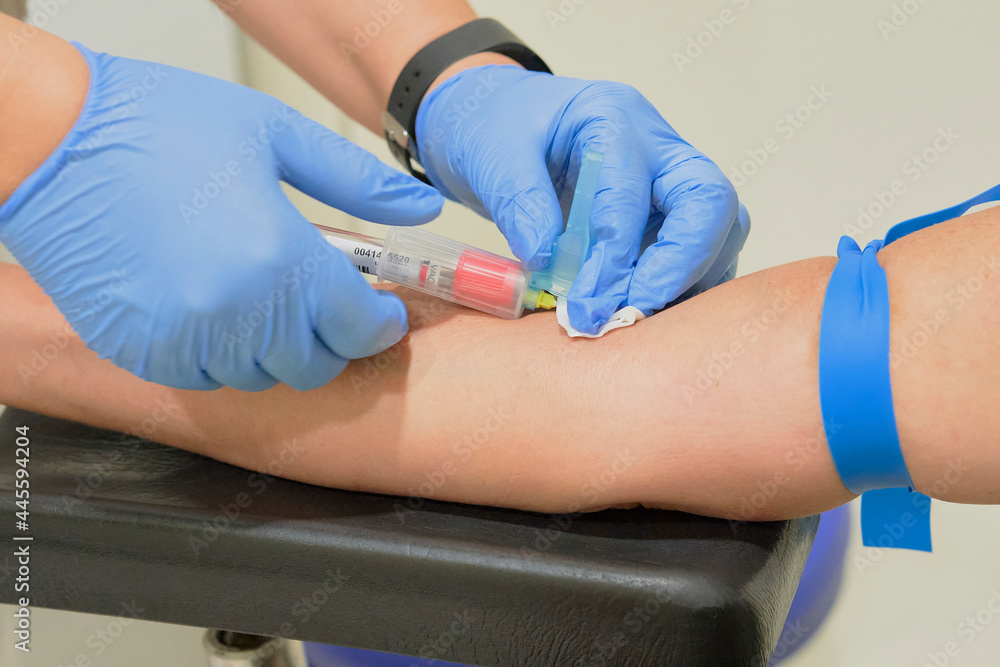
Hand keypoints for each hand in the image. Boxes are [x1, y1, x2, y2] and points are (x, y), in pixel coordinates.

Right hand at [0, 43, 442, 390]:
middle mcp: (238, 313)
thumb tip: (421, 210)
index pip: (361, 328)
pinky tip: (215, 306)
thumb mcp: (275, 136)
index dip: (381, 322)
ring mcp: (185, 340)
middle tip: (323, 299)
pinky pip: (205, 377)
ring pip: (262, 377)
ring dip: (278, 347)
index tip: (380, 308)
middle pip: (316, 364)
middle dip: (332, 337)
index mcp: (282, 259)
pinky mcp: (141, 352)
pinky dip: (223, 353)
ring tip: (265, 295)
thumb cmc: (162, 126)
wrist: (51, 140)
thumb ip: (359, 183)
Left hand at [415, 65, 748, 333]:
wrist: (496, 119)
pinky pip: (701, 252)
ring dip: (687, 281)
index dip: (614, 260)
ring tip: (634, 319)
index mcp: (613, 118)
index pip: (632, 197)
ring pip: (719, 230)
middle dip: (679, 266)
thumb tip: (550, 263)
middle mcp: (657, 146)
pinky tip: (641, 311)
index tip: (587, 308)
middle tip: (633, 314)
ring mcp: (669, 181)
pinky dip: (682, 286)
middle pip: (709, 202)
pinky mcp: (668, 214)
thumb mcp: (492, 155)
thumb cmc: (496, 127)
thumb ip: (520, 204)